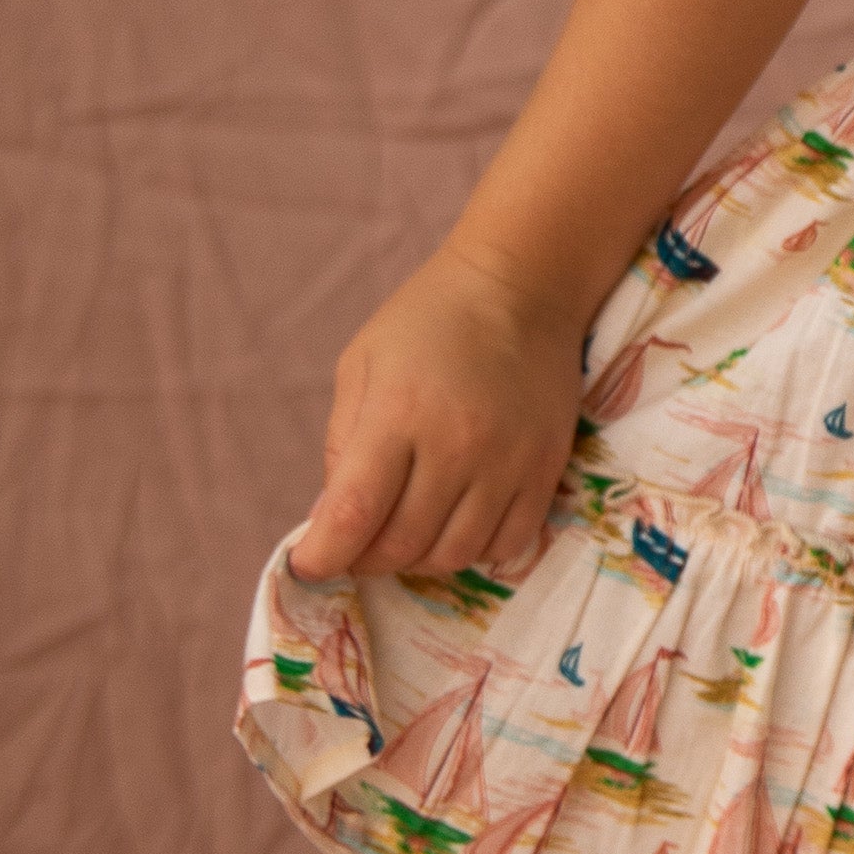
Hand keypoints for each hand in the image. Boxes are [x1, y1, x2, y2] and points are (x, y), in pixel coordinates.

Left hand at [287, 241, 591, 584]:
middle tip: (355, 544)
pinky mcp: (546, 468)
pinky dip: (472, 550)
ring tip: (403, 534)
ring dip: (418, 560)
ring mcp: (508, 461)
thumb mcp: (361, 364)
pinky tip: (454, 524)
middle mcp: (457, 444)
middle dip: (365, 559)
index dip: (323, 555)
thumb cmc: (427, 321)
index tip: (307, 565)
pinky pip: (507, 544)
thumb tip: (330, 519)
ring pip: (454, 554)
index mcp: (399, 412)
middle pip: (403, 544)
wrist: (521, 288)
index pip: (355, 514)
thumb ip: (342, 443)